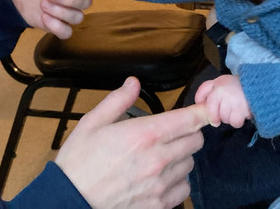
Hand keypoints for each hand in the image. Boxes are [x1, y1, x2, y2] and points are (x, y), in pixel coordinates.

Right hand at [55, 77, 208, 208]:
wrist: (71, 199)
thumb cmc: (79, 161)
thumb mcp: (92, 122)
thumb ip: (118, 100)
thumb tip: (134, 83)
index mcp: (144, 134)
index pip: (189, 120)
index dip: (202, 112)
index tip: (207, 108)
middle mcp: (158, 159)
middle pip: (195, 140)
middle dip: (187, 132)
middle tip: (169, 132)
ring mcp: (160, 184)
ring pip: (190, 164)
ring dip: (180, 156)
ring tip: (159, 155)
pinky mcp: (159, 205)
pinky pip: (184, 189)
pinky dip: (177, 181)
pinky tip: (160, 176)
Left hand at [194, 74, 251, 127]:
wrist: (257, 83)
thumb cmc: (234, 85)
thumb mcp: (218, 81)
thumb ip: (205, 90)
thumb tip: (197, 102)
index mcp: (217, 86)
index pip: (208, 104)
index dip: (211, 115)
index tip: (214, 120)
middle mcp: (225, 93)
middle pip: (218, 115)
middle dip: (222, 116)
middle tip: (228, 111)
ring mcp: (235, 101)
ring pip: (227, 120)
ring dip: (231, 119)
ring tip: (236, 111)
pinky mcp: (245, 109)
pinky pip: (236, 122)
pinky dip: (239, 121)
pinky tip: (242, 113)